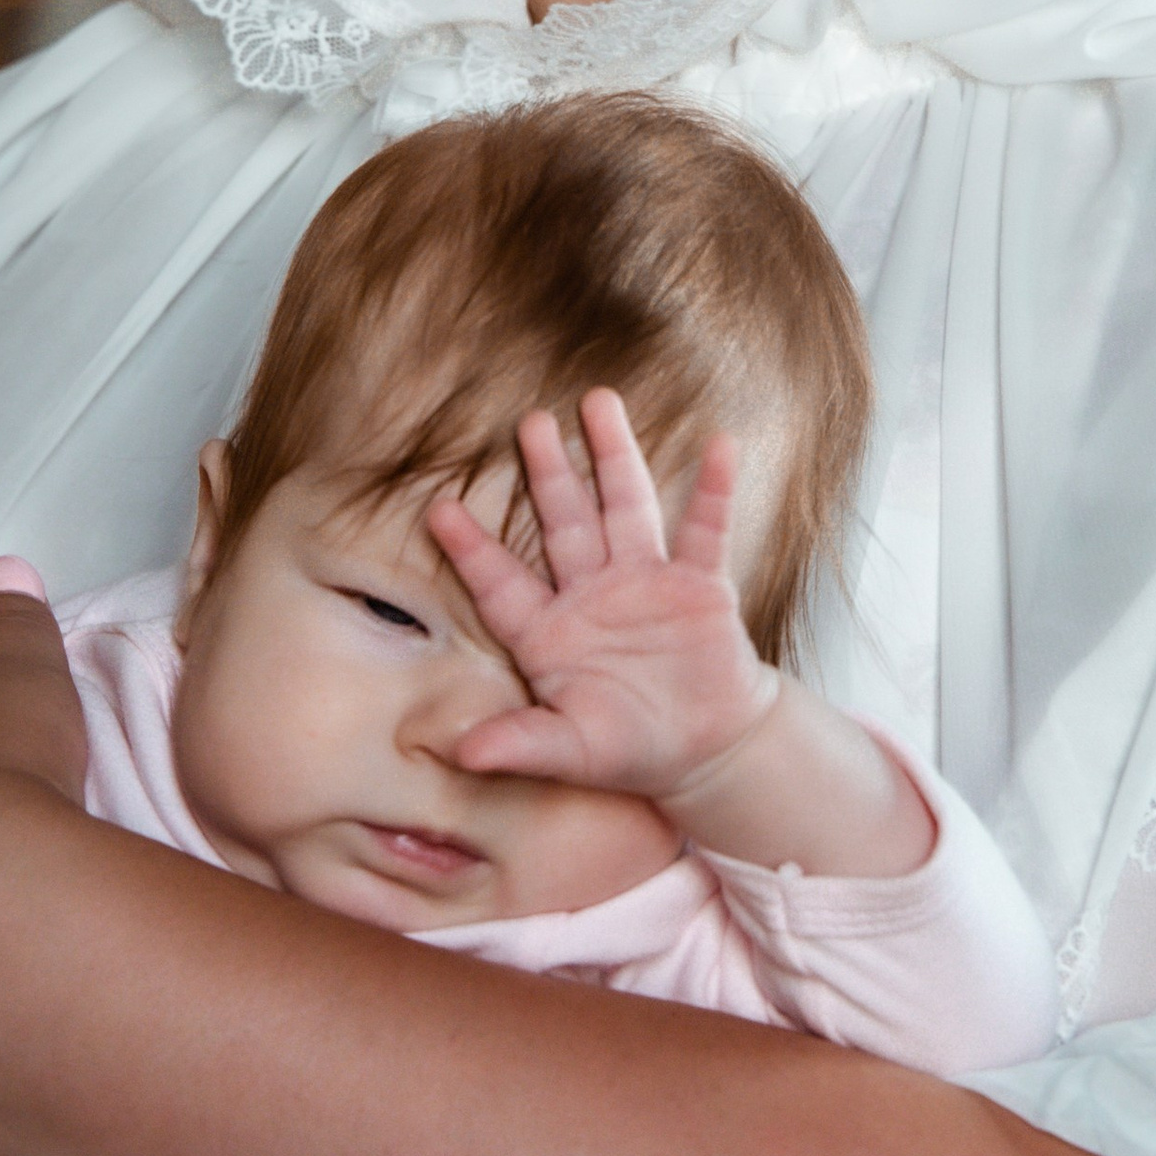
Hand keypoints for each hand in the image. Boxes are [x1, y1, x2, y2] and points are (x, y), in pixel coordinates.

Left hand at [428, 391, 777, 803]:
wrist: (706, 750)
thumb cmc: (629, 749)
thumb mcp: (570, 750)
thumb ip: (521, 744)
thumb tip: (461, 754)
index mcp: (549, 634)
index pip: (502, 583)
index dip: (472, 549)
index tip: (438, 508)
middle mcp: (591, 595)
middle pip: (563, 522)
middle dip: (548, 472)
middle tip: (528, 421)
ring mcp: (645, 583)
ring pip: (625, 508)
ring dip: (614, 456)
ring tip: (599, 401)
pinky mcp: (699, 587)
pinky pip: (704, 531)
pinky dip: (712, 490)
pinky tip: (717, 446)